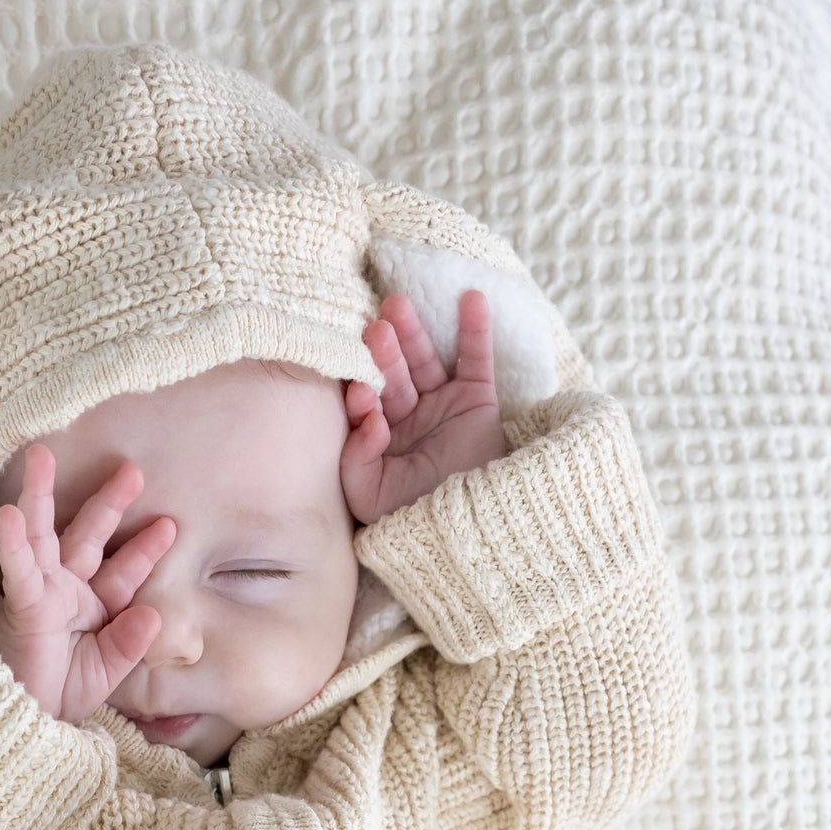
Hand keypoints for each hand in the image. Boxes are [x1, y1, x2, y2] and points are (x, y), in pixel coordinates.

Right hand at [0, 446, 175, 722]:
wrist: (25, 721)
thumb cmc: (60, 696)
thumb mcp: (106, 671)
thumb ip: (130, 643)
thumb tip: (155, 615)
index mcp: (93, 607)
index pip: (123, 571)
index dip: (144, 549)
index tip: (169, 524)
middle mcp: (67, 591)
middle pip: (88, 537)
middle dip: (108, 503)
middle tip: (132, 470)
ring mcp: (42, 593)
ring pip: (42, 535)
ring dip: (41, 496)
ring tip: (40, 456)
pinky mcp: (22, 605)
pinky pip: (18, 570)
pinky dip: (13, 543)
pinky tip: (10, 514)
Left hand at [340, 288, 507, 522]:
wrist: (469, 530)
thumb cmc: (412, 518)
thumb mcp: (369, 496)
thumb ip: (354, 458)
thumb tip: (365, 416)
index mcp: (378, 435)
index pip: (364, 403)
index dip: (361, 393)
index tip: (360, 393)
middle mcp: (407, 415)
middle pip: (392, 373)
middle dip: (382, 352)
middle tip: (375, 328)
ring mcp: (442, 404)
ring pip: (424, 360)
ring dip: (413, 333)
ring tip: (399, 305)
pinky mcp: (476, 400)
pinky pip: (476, 359)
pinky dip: (474, 330)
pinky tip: (470, 298)